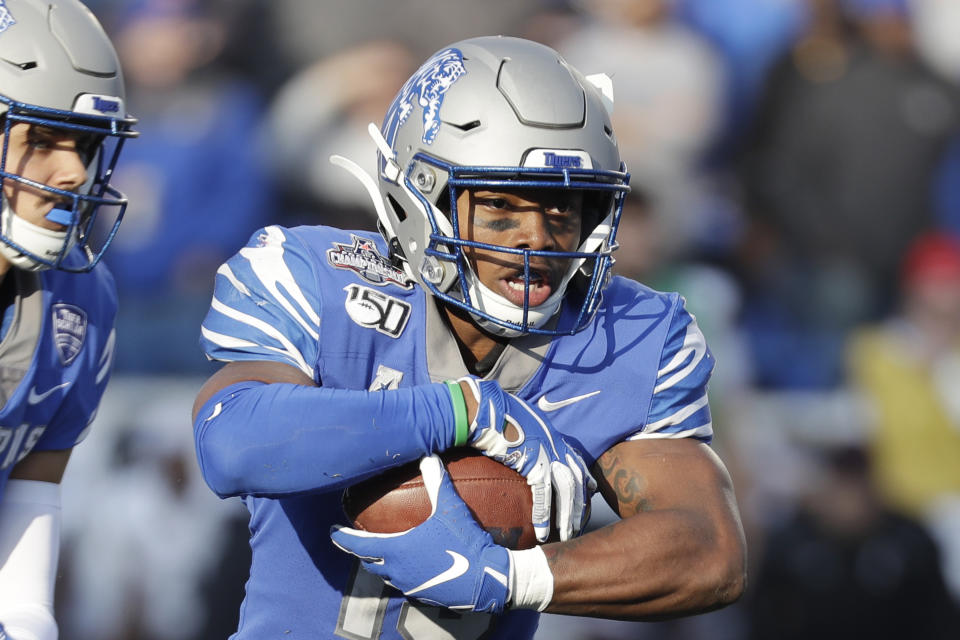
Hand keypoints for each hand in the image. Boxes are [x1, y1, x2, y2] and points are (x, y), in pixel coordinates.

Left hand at [331, 455, 510, 612]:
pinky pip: (404, 582)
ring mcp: (410, 585)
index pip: (359, 545)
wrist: (487, 579)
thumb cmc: (465, 542)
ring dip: (380, 563)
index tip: (333, 531)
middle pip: (370, 562)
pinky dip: (399, 572)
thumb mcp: (450, 509)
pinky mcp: (424, 595)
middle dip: (361, 551)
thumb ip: (438, 483)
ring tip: (381, 551)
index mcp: (397, 550)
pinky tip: (410, 564)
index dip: (343, 538)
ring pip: (386, 575)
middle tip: (357, 540)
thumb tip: (430, 457)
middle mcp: (398, 571)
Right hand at [458, 377, 596, 541]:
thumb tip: (516, 441)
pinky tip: (542, 532)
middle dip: (580, 504)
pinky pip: (543, 496)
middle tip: (579, 524)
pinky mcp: (534, 463)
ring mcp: (547, 453)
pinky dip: (543, 516)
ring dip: (567, 516)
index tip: (590, 491)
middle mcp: (554, 443)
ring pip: (566, 491)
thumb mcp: (514, 420)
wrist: (483, 408)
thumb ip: (522, 433)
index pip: (575, 459)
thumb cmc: (490, 413)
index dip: (584, 477)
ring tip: (567, 535)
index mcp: (550, 434)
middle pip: (576, 479)